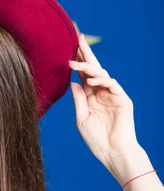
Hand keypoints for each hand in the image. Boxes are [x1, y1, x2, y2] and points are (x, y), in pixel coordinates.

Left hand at [69, 34, 137, 168]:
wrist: (112, 153)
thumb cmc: (96, 140)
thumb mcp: (81, 119)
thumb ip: (78, 100)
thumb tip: (72, 82)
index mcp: (90, 97)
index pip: (83, 75)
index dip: (76, 62)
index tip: (67, 48)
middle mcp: (101, 93)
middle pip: (93, 69)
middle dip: (85, 54)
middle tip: (77, 38)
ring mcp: (113, 95)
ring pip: (101, 74)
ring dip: (87, 67)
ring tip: (73, 63)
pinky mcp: (123, 99)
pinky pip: (112, 84)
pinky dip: (100, 80)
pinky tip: (90, 80)